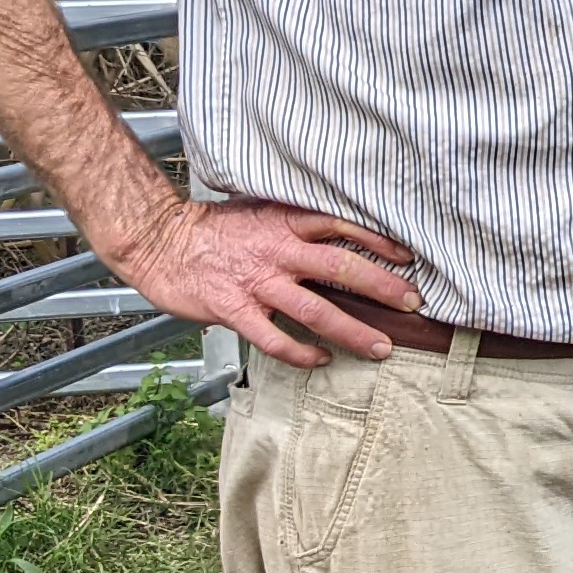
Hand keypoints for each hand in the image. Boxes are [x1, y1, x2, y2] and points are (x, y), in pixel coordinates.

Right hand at [107, 196, 419, 367]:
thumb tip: (338, 236)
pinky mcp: (235, 311)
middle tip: (413, 302)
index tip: (408, 255)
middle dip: (382, 286)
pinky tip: (322, 359)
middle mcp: (276, 251)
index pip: (341, 226)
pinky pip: (275, 339)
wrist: (159, 242)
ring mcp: (256, 283)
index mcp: (284, 222)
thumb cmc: (213, 230)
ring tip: (382, 347)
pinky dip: (302, 353)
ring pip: (315, 310)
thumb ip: (296, 225)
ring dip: (353, 330)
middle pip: (341, 267)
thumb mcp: (260, 213)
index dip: (378, 240)